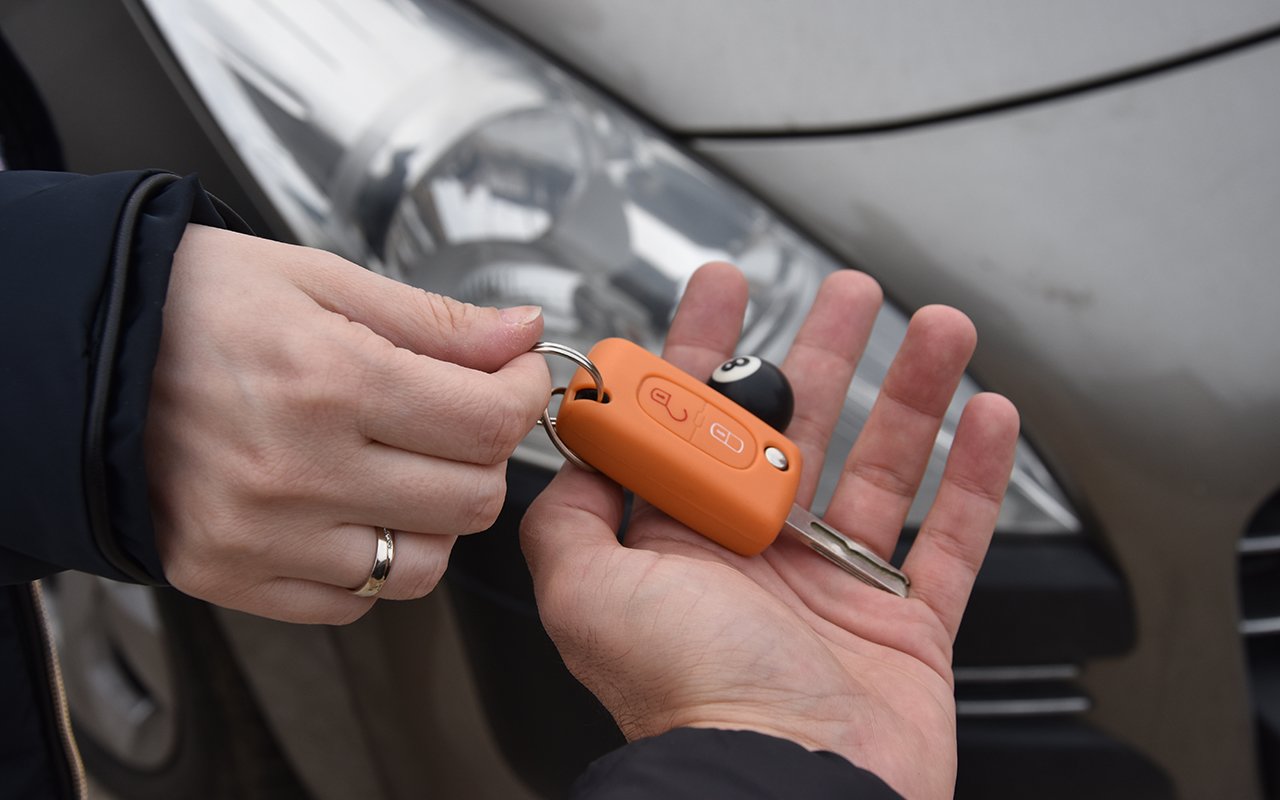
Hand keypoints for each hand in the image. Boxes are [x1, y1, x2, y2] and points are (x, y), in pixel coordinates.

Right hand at [145, 225, 549, 622]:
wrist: (82, 353)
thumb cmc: (194, 305)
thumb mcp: (320, 280)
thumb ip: (434, 321)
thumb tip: (520, 337)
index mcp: (327, 381)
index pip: (486, 423)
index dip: (522, 396)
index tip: (514, 378)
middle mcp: (295, 471)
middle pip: (471, 499)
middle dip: (487, 453)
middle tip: (462, 415)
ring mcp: (260, 537)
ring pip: (422, 565)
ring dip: (437, 517)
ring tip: (404, 466)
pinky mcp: (230, 578)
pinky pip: (354, 602)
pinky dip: (373, 561)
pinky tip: (352, 507)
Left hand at [521, 262, 1018, 798]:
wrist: (786, 786)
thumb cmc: (688, 698)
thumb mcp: (589, 594)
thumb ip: (567, 517)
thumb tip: (568, 454)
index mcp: (686, 545)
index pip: (698, 424)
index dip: (709, 349)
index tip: (724, 288)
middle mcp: (760, 562)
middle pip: (800, 428)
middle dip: (823, 351)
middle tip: (846, 291)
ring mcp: (838, 592)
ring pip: (884, 467)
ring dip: (913, 392)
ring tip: (936, 327)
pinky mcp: (908, 627)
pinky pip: (951, 539)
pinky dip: (974, 478)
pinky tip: (988, 417)